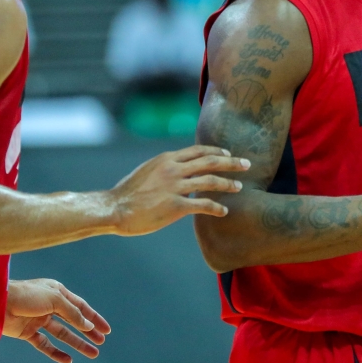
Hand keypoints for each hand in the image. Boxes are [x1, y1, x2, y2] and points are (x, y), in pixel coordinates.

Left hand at [2, 278, 110, 362]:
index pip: (80, 307)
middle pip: (73, 321)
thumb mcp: (55, 300)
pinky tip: (68, 360)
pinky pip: (45, 344)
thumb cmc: (27, 295)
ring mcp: (38, 319)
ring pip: (62, 334)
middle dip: (88, 332)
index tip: (107, 330)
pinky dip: (56, 352)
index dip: (94, 318)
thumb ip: (73, 313)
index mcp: (57, 292)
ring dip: (77, 343)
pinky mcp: (27, 332)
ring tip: (92, 353)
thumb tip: (88, 325)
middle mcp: (49, 305)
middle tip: (101, 342)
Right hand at [109, 145, 249, 235]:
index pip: (198, 150)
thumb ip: (164, 168)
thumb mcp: (147, 171)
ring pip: (210, 181)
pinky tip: (224, 211)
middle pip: (210, 161)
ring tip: (239, 187)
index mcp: (167, 159)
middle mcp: (173, 169)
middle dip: (231, 162)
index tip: (228, 153)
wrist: (115, 208)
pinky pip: (203, 205)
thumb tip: (177, 168)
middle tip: (246, 164)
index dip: (216, 151)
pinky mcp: (175, 206)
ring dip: (228, 184)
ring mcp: (175, 187)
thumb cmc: (128, 193)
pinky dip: (216, 207)